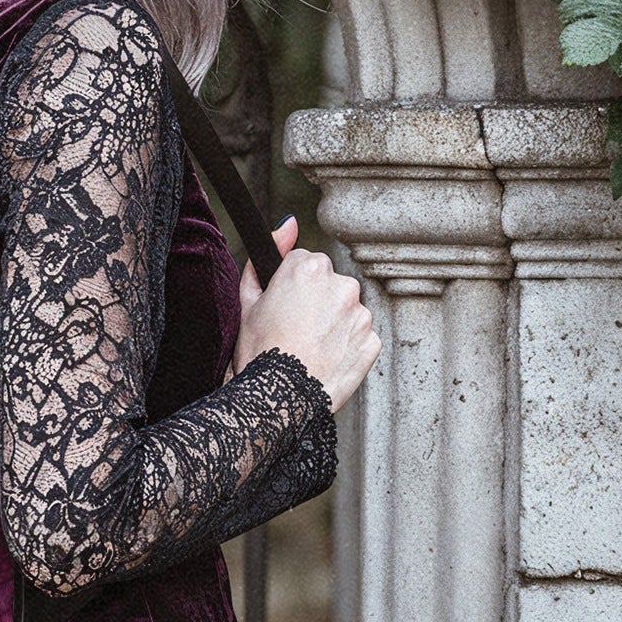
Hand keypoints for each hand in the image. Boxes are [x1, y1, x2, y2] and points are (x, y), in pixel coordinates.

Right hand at [232, 216, 380, 414]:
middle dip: (316, 303)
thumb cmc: (259, 352)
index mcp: (309, 268)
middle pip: (330, 284)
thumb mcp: (249, 299)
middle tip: (294, 331)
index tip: (283, 309)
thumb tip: (288, 222)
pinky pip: (359, 337)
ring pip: (347, 310)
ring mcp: (360, 314)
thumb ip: (270, 252)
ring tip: (309, 349)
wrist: (279, 399)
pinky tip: (324, 360)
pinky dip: (346, 347)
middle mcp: (341, 285)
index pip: (306, 264)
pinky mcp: (372, 341)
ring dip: (333, 324)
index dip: (291, 287)